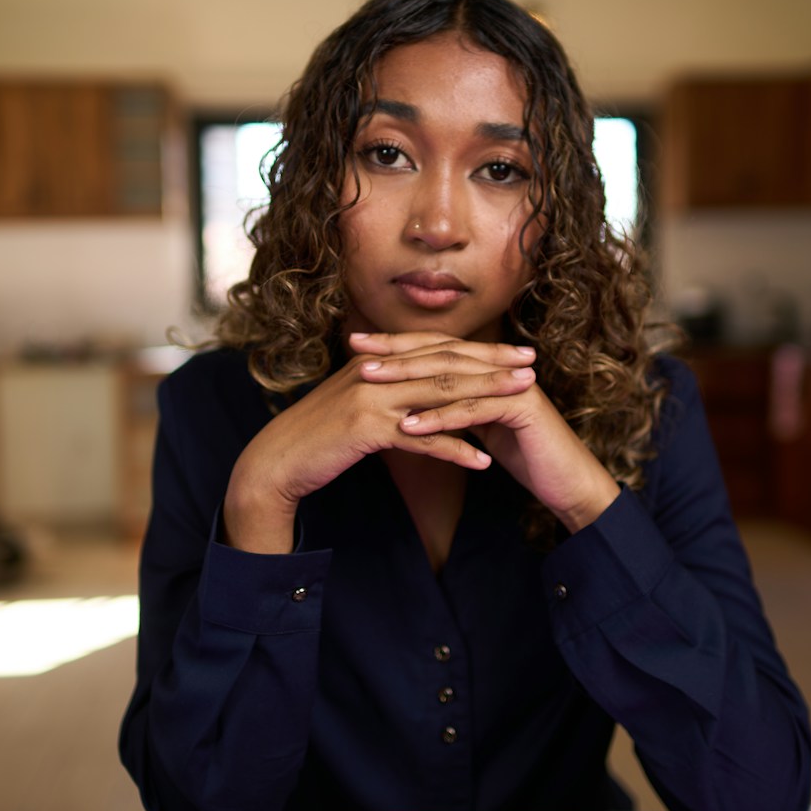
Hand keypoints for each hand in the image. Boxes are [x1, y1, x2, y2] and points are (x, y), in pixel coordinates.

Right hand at [222, 333, 537, 552]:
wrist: (277, 460)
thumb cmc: (319, 436)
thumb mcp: (356, 403)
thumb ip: (388, 391)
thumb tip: (423, 394)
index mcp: (377, 360)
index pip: (437, 348)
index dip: (480, 349)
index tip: (517, 352)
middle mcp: (376, 370)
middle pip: (445, 364)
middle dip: (493, 365)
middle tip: (533, 367)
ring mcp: (371, 398)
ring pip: (440, 394)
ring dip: (485, 397)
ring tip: (523, 401)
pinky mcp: (366, 429)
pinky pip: (421, 437)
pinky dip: (455, 449)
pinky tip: (483, 461)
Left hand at [354, 332, 620, 533]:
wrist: (567, 481)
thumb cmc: (524, 455)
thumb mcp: (481, 426)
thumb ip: (456, 406)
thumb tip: (416, 400)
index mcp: (488, 367)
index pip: (436, 347)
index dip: (396, 344)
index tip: (357, 344)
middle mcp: (500, 368)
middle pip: (440, 352)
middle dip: (395, 352)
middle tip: (355, 350)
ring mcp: (513, 384)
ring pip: (453, 376)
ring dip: (408, 379)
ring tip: (369, 382)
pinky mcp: (522, 408)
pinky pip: (473, 410)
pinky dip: (439, 418)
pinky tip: (407, 425)